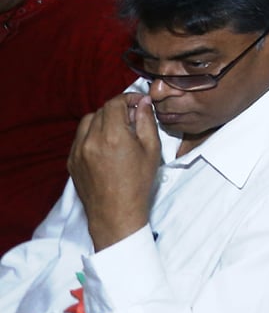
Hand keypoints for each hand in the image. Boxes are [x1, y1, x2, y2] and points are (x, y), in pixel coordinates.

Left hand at [71, 94, 162, 251]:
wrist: (115, 213)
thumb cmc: (138, 183)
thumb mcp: (152, 150)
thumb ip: (146, 121)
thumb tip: (142, 102)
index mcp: (113, 136)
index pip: (114, 103)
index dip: (128, 98)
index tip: (138, 103)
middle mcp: (91, 140)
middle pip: (101, 110)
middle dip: (117, 109)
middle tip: (131, 118)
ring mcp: (78, 151)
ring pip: (87, 121)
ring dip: (102, 119)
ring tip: (116, 130)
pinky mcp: (71, 161)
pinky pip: (79, 137)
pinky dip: (91, 133)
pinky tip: (105, 144)